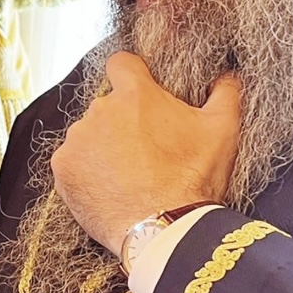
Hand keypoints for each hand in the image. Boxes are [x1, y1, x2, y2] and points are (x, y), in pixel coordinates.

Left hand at [51, 52, 241, 251]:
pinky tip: (110, 188)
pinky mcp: (63, 169)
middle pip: (109, 105)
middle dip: (124, 121)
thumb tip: (228, 74)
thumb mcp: (222, 130)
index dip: (132, 74)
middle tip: (146, 150)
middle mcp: (100, 110)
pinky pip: (73, 162)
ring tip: (128, 174)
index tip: (141, 93)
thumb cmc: (193, 178)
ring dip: (104, 147)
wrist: (164, 229)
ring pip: (89, 134)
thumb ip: (225, 93)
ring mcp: (78, 140)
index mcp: (135, 94)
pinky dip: (87, 172)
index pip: (122, 63)